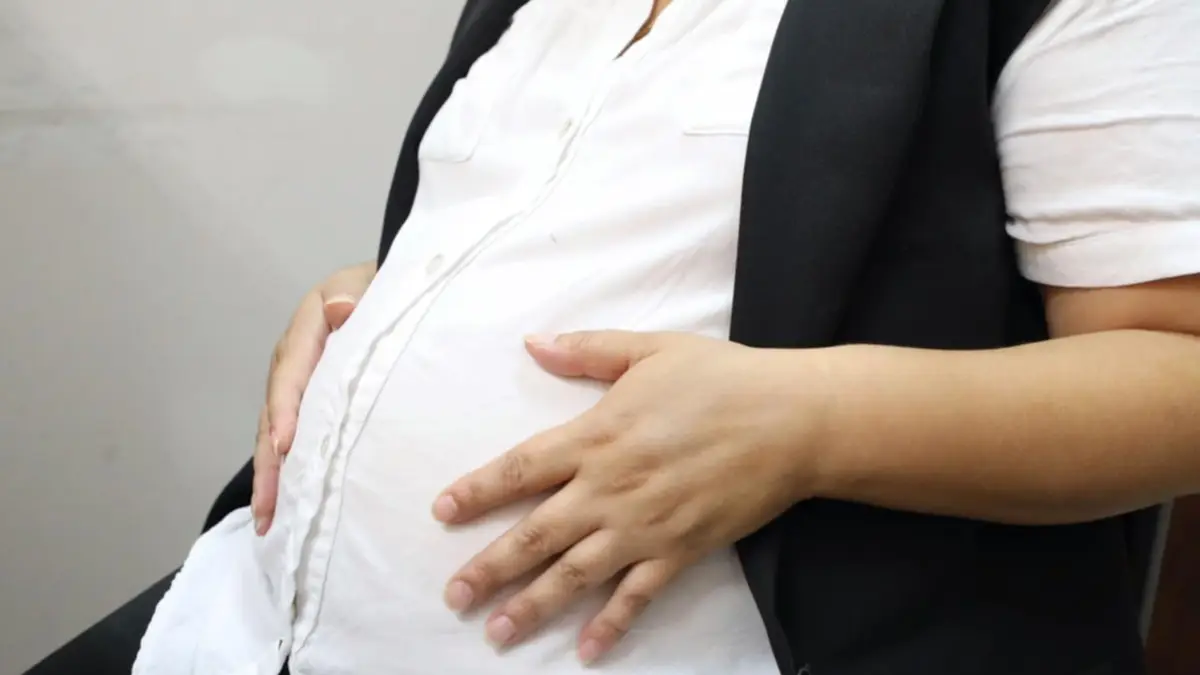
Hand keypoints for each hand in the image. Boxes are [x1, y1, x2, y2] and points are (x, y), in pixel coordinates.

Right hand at [251, 260, 375, 533]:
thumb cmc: (381, 291)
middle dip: (269, 464)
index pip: (291, 373)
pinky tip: (285, 506)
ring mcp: (296, 386)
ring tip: (267, 520)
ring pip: (275, 435)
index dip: (286, 409)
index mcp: (306, 331)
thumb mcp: (368, 285)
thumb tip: (339, 309)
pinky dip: (286, 472)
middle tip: (266, 508)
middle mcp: (291, 363)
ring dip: (271, 478)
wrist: (388, 290)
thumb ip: (355, 298)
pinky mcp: (307, 404)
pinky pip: (291, 439)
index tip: (285, 445)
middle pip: (274, 415)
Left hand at [434, 331, 825, 663]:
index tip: (443, 512)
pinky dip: (611, 624)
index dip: (477, 492)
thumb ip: (587, 351)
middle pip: (535, 534)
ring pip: (574, 574)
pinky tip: (585, 651)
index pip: (520, 469)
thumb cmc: (721, 378)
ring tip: (496, 632)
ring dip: (532, 605)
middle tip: (453, 596)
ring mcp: (644, 526)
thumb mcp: (650, 350)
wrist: (792, 419)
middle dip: (489, 567)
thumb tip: (532, 344)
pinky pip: (637, 595)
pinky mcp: (680, 550)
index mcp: (596, 436)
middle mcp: (609, 488)